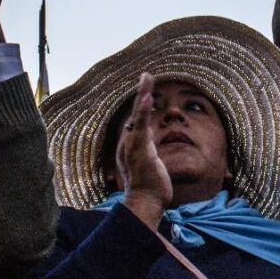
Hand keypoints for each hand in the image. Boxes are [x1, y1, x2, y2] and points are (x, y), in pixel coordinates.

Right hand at [116, 73, 172, 229]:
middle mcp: (127, 142)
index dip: (142, 105)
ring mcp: (132, 144)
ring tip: (147, 77)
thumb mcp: (148, 167)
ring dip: (143, 94)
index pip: (136, 120)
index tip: (148, 90)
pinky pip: (141, 125)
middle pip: (135, 112)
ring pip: (137, 114)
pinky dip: (144, 109)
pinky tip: (148, 97)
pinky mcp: (140, 148)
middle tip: (146, 75)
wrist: (145, 203)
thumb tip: (152, 150)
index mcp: (129, 146)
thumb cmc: (149, 188)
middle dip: (141, 92)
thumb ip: (148, 155)